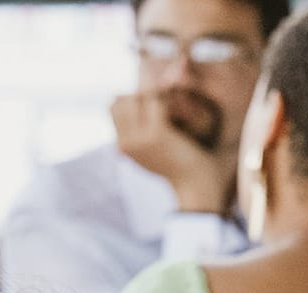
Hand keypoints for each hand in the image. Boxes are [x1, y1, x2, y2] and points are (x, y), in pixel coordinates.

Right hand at [111, 91, 233, 214]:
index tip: (152, 104)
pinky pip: (157, 102)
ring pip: (138, 97)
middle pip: (121, 99)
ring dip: (156, 95)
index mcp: (122, 146)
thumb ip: (134, 128)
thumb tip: (117, 99)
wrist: (194, 183)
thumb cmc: (177, 163)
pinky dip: (169, 101)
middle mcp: (125, 143)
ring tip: (172, 106)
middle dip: (140, 94)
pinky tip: (180, 112)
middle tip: (163, 103)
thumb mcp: (150, 147)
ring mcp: (139, 139)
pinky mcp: (156, 135)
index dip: (131, 98)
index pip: (113, 106)